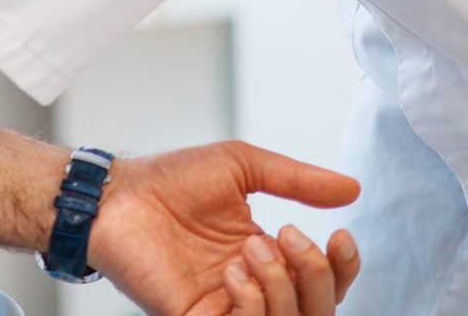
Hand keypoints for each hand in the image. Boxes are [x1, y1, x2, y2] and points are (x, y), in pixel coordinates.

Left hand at [90, 141, 361, 314]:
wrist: (115, 195)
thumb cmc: (170, 179)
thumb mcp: (242, 167)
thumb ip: (296, 179)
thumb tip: (352, 187)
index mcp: (268, 258)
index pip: (327, 283)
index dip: (343, 267)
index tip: (340, 234)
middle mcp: (254, 289)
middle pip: (320, 310)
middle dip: (316, 275)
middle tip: (284, 234)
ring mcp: (228, 309)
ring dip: (283, 287)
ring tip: (250, 248)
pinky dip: (254, 304)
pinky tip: (233, 271)